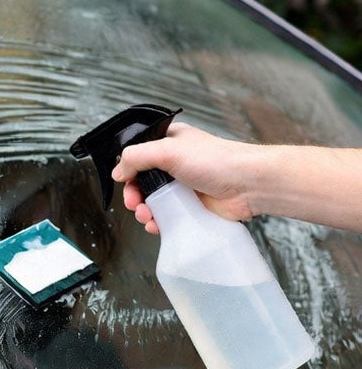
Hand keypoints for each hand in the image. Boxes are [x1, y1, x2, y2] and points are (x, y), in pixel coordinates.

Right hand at [112, 122, 256, 234]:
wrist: (248, 185)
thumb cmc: (217, 161)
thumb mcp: (168, 150)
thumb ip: (137, 157)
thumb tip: (118, 171)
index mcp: (169, 143)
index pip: (138, 155)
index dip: (128, 170)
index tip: (124, 181)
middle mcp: (175, 163)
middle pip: (142, 181)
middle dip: (134, 195)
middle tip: (134, 203)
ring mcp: (183, 186)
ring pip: (153, 201)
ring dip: (144, 211)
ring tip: (146, 216)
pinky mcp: (191, 206)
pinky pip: (167, 217)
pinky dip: (158, 223)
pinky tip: (157, 225)